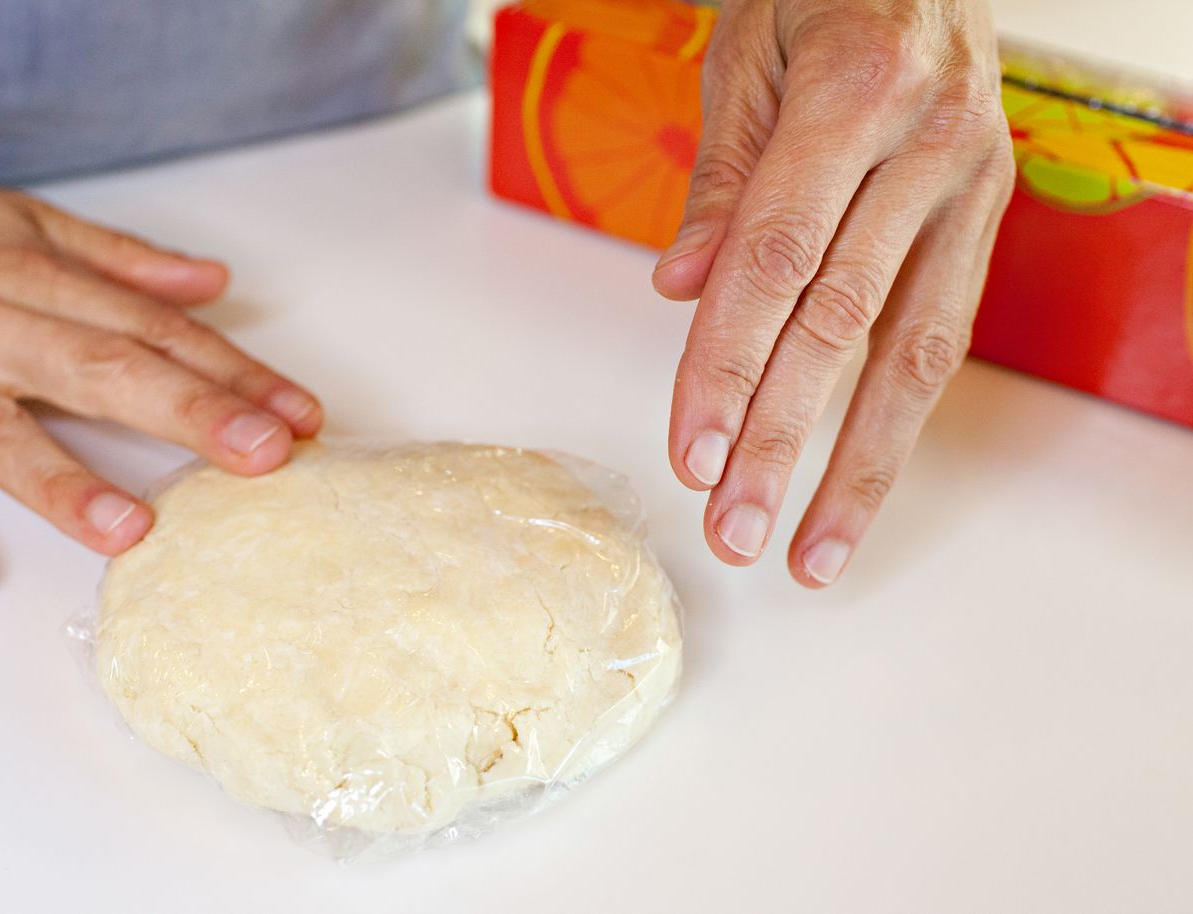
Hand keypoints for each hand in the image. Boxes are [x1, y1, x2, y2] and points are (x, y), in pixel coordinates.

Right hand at [0, 162, 321, 600]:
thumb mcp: (24, 224)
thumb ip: (120, 260)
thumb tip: (212, 283)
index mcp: (38, 281)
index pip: (153, 329)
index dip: (232, 372)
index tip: (296, 414)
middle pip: (100, 370)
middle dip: (188, 414)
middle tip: (263, 456)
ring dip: (65, 481)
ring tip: (131, 530)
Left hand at [652, 0, 1013, 586]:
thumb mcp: (741, 54)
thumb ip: (720, 180)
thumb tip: (682, 293)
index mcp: (857, 92)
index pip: (778, 261)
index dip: (732, 366)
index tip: (694, 453)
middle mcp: (930, 144)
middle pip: (843, 322)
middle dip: (784, 440)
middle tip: (735, 528)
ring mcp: (974, 181)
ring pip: (915, 349)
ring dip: (860, 464)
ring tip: (811, 551)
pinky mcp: (990, 210)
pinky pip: (944, 328)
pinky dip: (900, 413)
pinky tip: (861, 480)